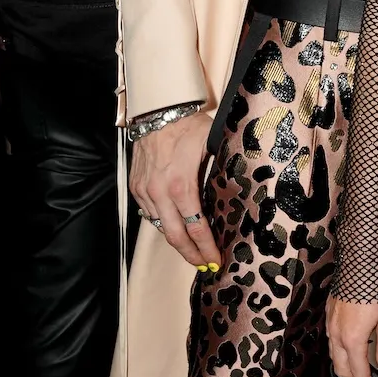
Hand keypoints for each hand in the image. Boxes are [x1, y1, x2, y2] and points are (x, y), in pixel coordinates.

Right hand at [130, 109, 218, 267]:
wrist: (156, 111)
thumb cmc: (188, 127)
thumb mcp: (212, 146)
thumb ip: (221, 171)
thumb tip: (241, 190)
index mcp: (182, 185)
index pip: (196, 227)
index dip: (207, 248)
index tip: (216, 260)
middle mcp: (160, 192)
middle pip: (175, 237)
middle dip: (191, 255)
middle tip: (205, 265)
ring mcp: (145, 191)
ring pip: (161, 227)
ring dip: (177, 242)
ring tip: (193, 251)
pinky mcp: (136, 187)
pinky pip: (150, 214)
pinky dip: (164, 224)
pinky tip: (176, 228)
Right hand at [327, 295, 377, 376]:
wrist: (359, 262)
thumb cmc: (376, 288)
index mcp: (352, 341)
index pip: (359, 374)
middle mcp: (337, 336)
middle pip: (342, 370)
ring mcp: (331, 326)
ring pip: (334, 357)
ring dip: (348, 365)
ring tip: (364, 364)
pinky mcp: (329, 316)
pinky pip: (332, 341)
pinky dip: (342, 350)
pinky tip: (354, 343)